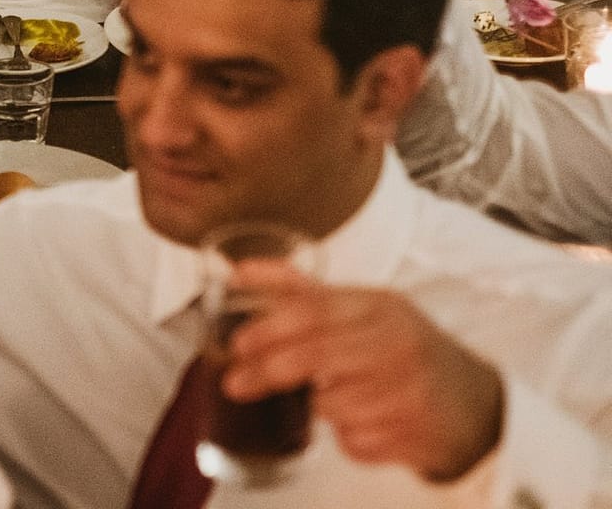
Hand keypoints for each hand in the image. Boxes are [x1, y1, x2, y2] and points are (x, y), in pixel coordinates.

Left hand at [222, 261, 504, 482]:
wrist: (477, 405)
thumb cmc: (402, 350)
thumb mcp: (361, 309)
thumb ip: (300, 291)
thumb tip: (238, 270)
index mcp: (381, 306)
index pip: (315, 311)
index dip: (269, 328)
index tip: (237, 344)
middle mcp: (399, 343)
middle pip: (316, 356)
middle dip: (268, 372)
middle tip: (236, 383)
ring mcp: (411, 390)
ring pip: (331, 405)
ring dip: (320, 408)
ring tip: (341, 398)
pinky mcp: (418, 434)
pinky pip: (353, 442)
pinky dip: (347, 438)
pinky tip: (368, 424)